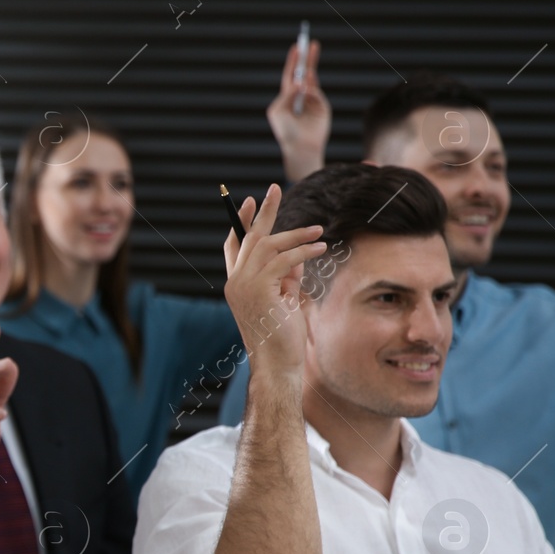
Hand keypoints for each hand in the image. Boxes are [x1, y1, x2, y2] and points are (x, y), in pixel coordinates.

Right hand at [221, 184, 325, 376]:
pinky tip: (320, 248)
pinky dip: (303, 251)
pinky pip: (283, 260)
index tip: (252, 203)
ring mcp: (243, 285)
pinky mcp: (259, 289)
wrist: (277, 364)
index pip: (234, 246)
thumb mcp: (286, 300)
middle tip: (275, 189)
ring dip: (295, 234)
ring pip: (267, 245)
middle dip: (263, 212)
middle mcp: (235, 282)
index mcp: (237, 285)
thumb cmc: (282, 338)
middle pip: (248, 237)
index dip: (242, 223)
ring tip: (318, 230)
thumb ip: (288, 277)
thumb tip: (299, 256)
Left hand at [267, 38, 329, 182]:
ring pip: (311, 80)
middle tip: (310, 42)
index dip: (293, 60)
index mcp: (286, 97)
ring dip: (309, 68)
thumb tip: (299, 81)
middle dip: (307, 58)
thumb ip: (287, 94)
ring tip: (308, 55)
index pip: (290, 74)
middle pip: (304, 72)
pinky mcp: (322, 106)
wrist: (301, 147)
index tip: (296, 46)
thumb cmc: (285, 131)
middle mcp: (299, 96)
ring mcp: (312, 100)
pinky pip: (316, 91)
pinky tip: (305, 88)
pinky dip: (311, 87)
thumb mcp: (278, 110)